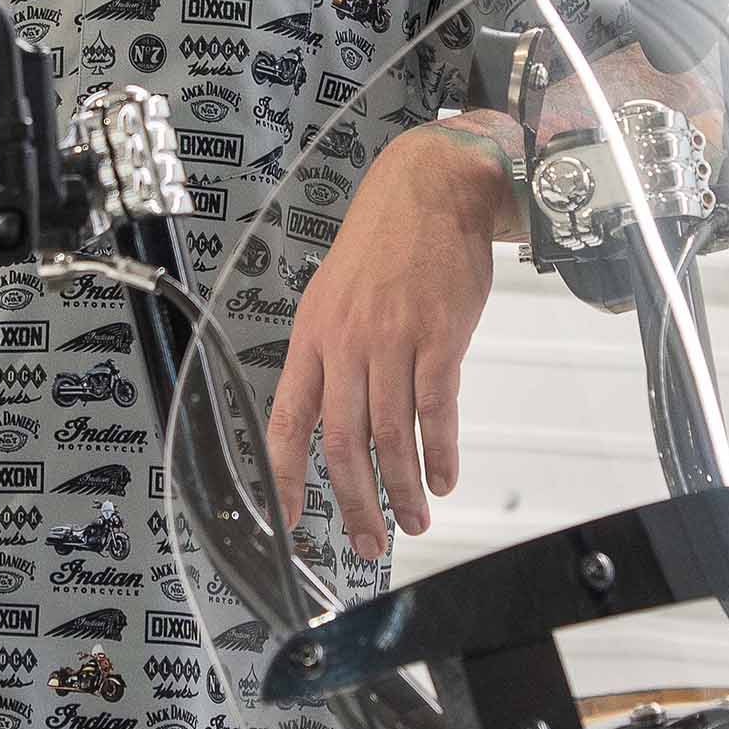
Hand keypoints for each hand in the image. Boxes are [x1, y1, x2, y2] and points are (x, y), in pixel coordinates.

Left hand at [265, 125, 508, 559]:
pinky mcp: (440, 336)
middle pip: (343, 443)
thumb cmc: (387, 240)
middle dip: (356, 503)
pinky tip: (444, 476)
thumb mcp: (336, 293)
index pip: (286, 421)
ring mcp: (393, 340)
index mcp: (311, 335)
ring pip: (391, 435)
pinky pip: (437, 410)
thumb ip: (333, 353)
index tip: (290, 521)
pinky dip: (440, 452)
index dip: (284, 478)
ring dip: (404, 488)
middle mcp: (346, 342)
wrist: (433, 188)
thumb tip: (335, 414)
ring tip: (415, 517)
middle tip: (371, 540)